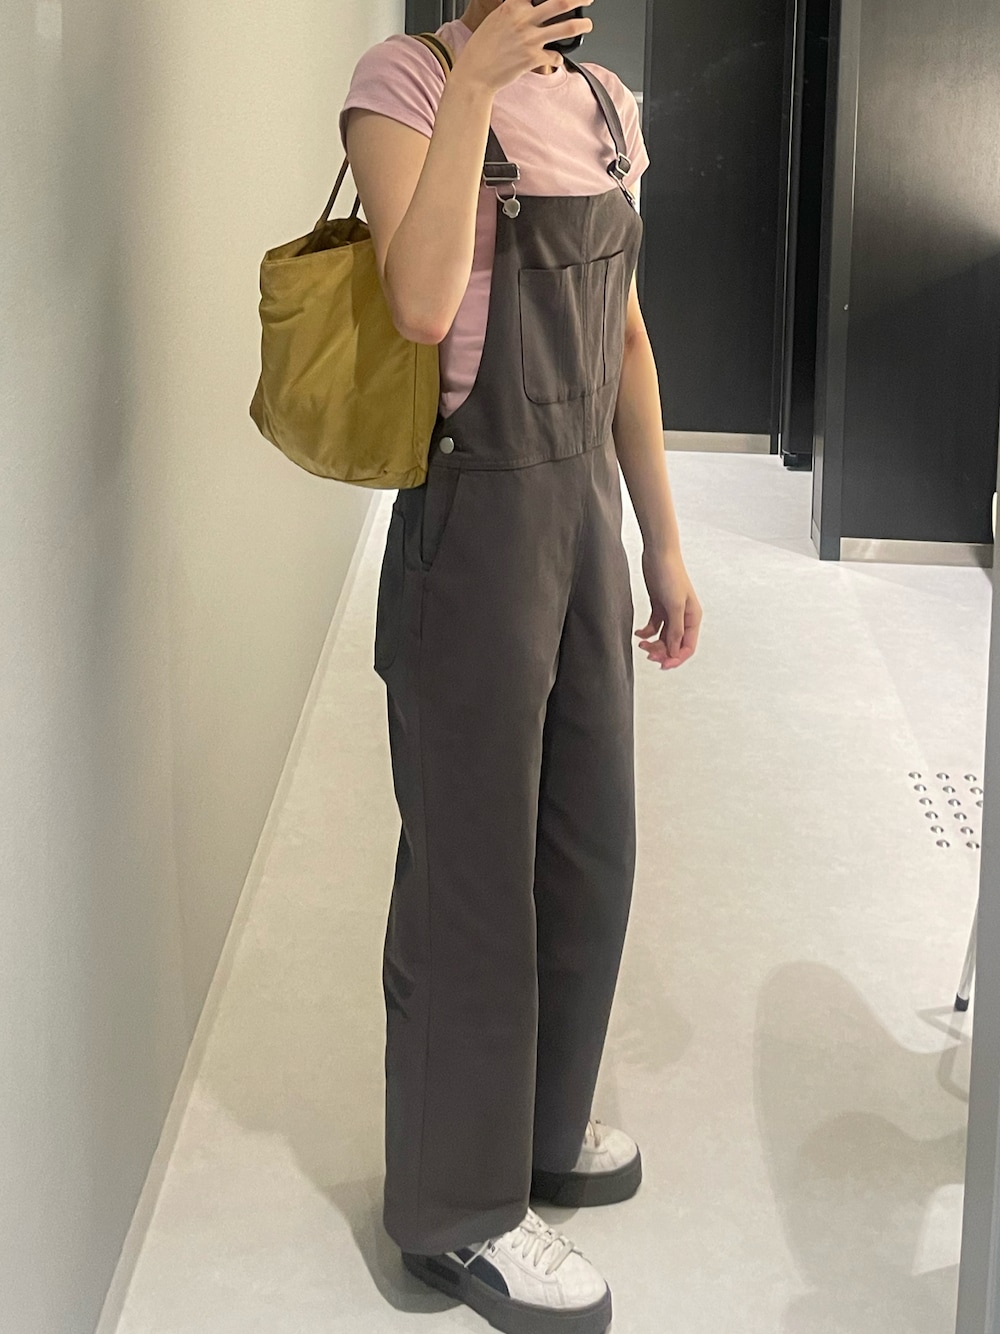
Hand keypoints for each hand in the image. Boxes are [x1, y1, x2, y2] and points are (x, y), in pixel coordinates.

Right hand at [457, 0, 593, 94]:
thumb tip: (527, 7)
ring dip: (582, 25)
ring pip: (566, 27)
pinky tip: (558, 57)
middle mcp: (524, 19)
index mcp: (513, 6)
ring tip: (588, 24)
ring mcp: (530, 39)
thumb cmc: (481, 49)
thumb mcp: (496, 20)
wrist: (475, 74)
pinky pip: (556, 55)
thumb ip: (514, 11)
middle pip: (561, 2)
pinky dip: (559, 57)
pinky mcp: (533, 58)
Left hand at [636, 549, 701, 669]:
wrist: (658, 552)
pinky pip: (654, 626)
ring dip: (653, 644)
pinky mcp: (659, 606)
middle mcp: (684, 617)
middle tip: (647, 653)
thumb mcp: (674, 605)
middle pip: (674, 644)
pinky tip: (638, 633)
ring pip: (664, 637)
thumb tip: (674, 651)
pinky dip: (646, 632)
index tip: (662, 664)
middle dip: (662, 651)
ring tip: (641, 644)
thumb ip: (675, 630)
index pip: (687, 646)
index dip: (675, 658)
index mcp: (693, 617)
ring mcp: (671, 612)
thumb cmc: (670, 574)